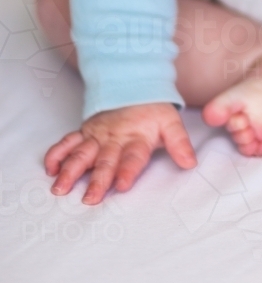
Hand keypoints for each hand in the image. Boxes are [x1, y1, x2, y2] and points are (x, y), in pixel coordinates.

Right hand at [44, 102, 196, 204]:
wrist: (134, 83)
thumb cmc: (152, 110)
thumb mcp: (171, 123)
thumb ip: (179, 143)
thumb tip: (190, 163)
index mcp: (137, 138)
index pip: (133, 156)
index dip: (129, 170)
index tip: (123, 185)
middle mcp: (115, 138)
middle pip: (105, 161)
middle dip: (98, 180)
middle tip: (90, 199)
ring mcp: (98, 135)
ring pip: (82, 153)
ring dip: (71, 171)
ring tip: (61, 188)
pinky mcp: (85, 132)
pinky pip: (68, 142)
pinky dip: (57, 154)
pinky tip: (50, 168)